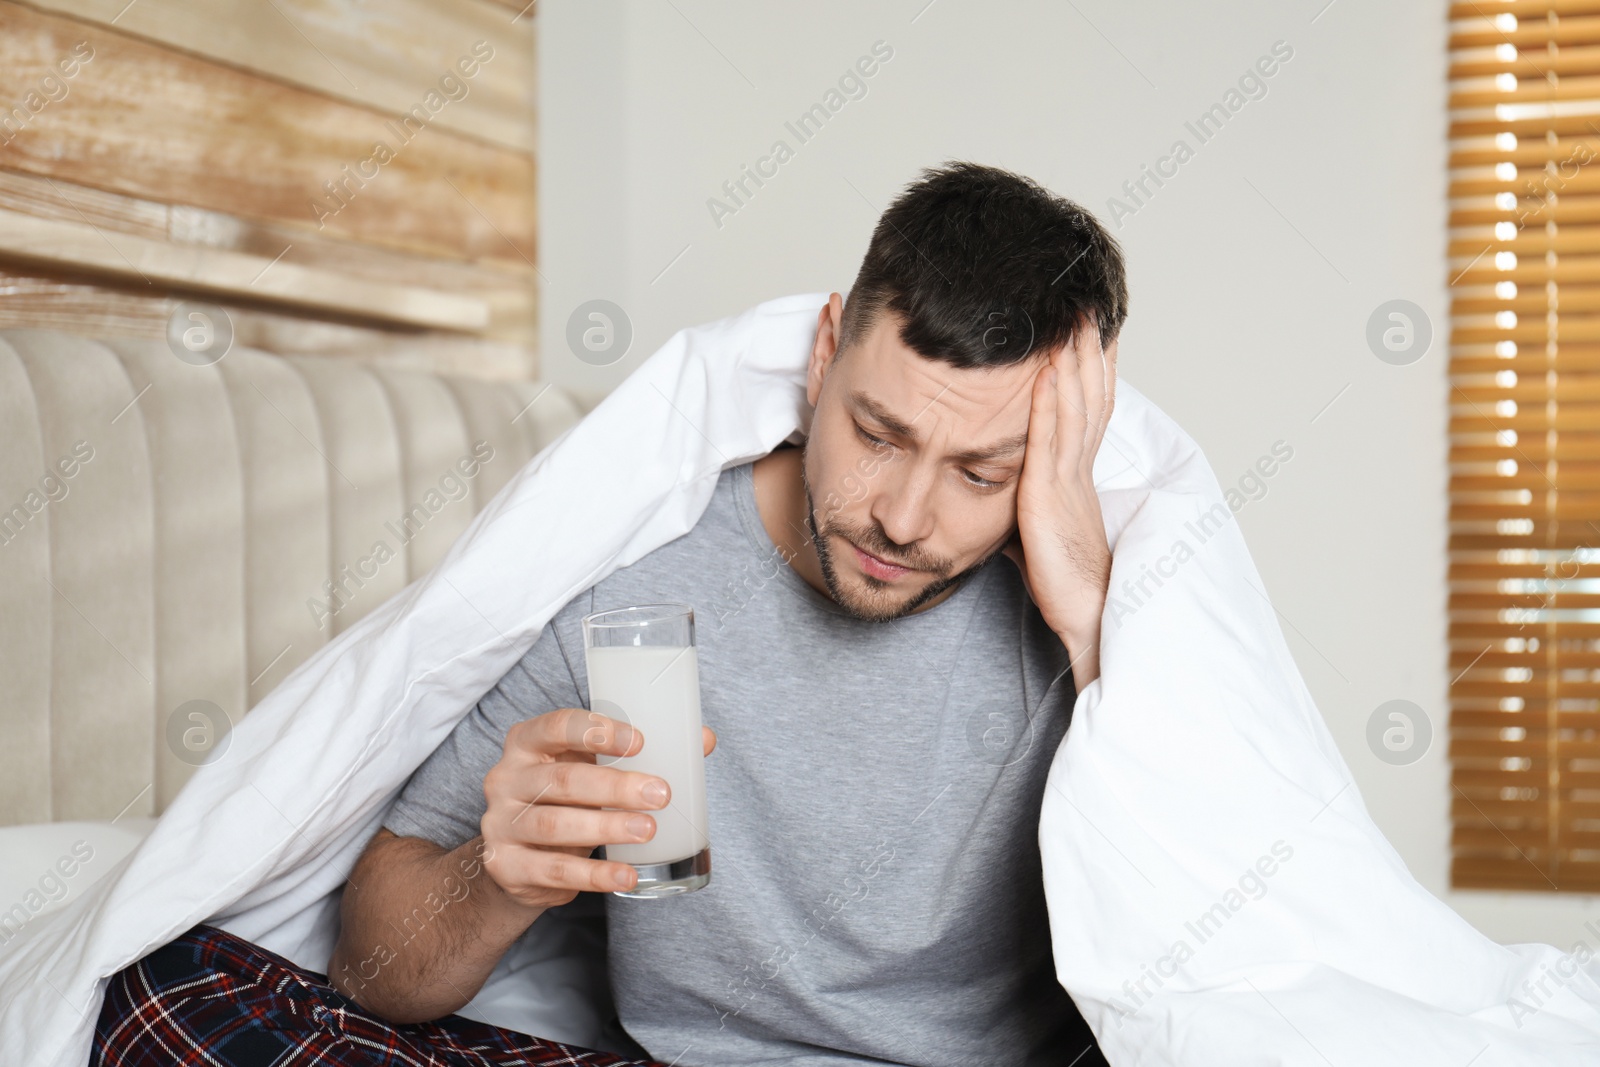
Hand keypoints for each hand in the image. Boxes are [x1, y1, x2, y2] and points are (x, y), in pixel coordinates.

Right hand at [480, 708, 716, 906]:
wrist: (516, 857)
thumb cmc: (564, 798)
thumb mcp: (590, 767)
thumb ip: (637, 753)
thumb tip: (704, 739)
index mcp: (527, 742)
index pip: (557, 726)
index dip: (597, 731)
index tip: (641, 741)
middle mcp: (506, 779)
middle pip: (563, 779)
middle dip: (615, 786)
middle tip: (661, 794)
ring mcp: (501, 824)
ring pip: (554, 825)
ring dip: (606, 827)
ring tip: (648, 831)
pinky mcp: (506, 866)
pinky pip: (554, 870)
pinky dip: (595, 875)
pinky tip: (627, 875)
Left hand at [1002, 315, 1116, 684]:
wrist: (1085, 614)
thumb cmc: (1060, 580)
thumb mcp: (1030, 530)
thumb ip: (1015, 502)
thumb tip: (986, 493)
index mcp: (1074, 473)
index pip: (1085, 407)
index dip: (1087, 367)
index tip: (1084, 331)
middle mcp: (1078, 467)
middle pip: (1088, 392)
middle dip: (1086, 348)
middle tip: (1085, 304)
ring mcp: (1069, 477)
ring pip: (1075, 405)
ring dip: (1073, 358)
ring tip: (1070, 317)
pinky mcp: (1052, 493)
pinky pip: (1052, 437)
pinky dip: (1051, 399)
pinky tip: (1047, 368)